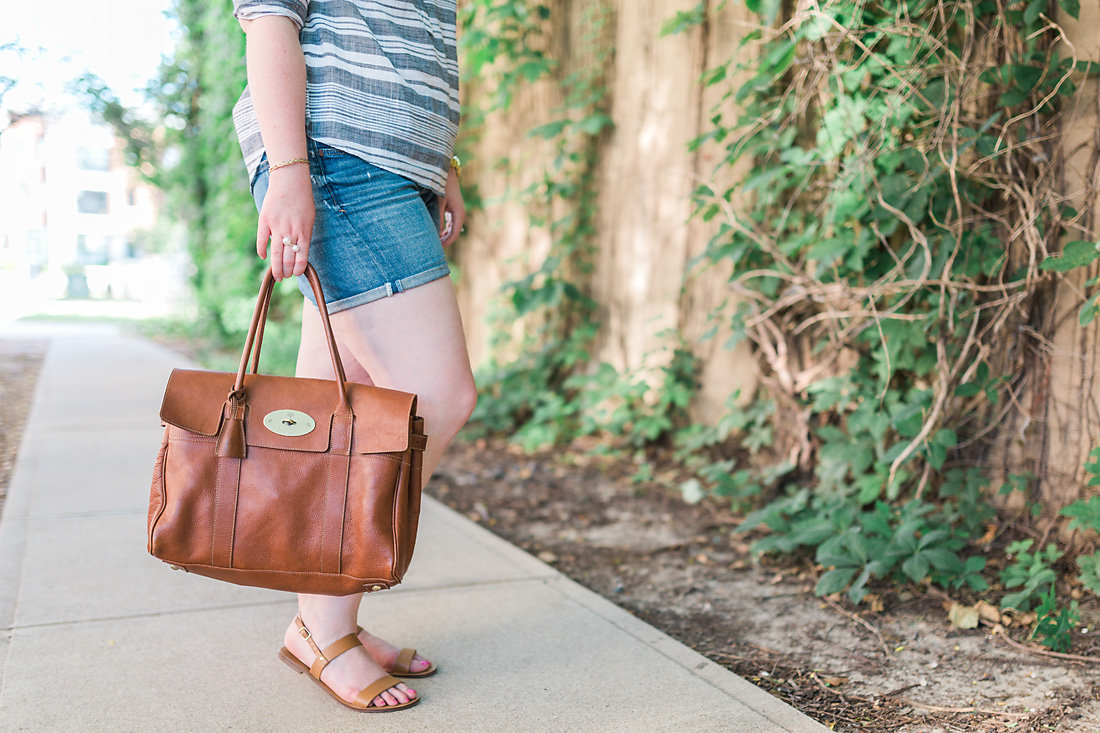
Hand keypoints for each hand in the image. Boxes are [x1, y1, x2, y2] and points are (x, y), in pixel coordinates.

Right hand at [256, 164, 313, 279]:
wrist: (290, 180)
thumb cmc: (303, 200)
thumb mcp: (309, 219)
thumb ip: (303, 235)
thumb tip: (297, 253)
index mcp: (304, 231)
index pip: (301, 257)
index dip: (298, 269)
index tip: (295, 274)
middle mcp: (291, 231)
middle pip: (288, 258)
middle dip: (286, 272)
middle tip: (284, 278)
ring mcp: (277, 226)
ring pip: (276, 253)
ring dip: (276, 267)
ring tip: (277, 275)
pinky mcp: (265, 219)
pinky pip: (262, 239)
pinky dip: (262, 250)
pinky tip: (264, 257)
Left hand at [439, 166, 465, 245]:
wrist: (445, 173)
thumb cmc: (441, 187)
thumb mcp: (439, 203)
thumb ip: (438, 219)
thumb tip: (435, 234)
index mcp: (459, 214)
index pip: (454, 234)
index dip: (445, 243)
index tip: (435, 249)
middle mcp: (460, 215)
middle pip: (453, 234)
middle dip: (443, 241)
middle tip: (431, 247)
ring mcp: (457, 212)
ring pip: (451, 229)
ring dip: (443, 236)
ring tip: (432, 241)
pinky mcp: (452, 210)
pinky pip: (449, 224)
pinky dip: (443, 229)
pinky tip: (435, 232)